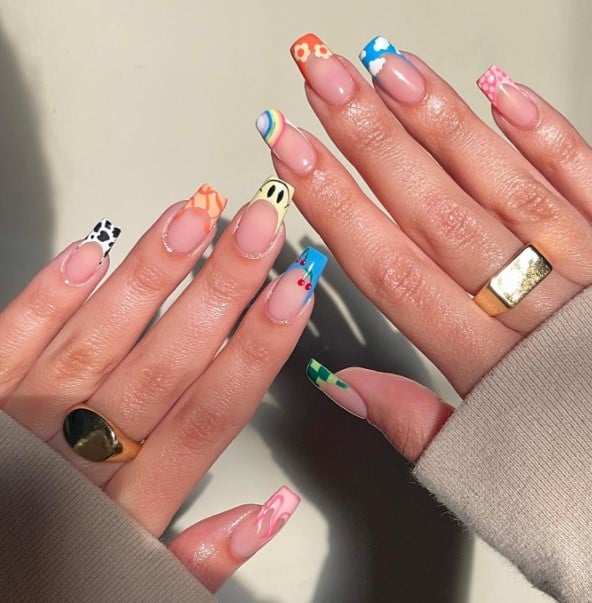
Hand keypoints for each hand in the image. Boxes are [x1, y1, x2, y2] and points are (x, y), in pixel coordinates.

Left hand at [0, 179, 322, 590]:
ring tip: (191, 221)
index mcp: (126, 510)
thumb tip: (272, 510)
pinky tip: (87, 254)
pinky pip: (8, 345)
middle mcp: (77, 463)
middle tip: (257, 230)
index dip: (257, 351)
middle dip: (219, 293)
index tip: (293, 295)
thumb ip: (201, 559)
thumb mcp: (130, 583)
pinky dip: (45, 300)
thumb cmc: (44, 579)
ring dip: (148, 281)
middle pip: (164, 367)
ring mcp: (20, 429)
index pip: (209, 416)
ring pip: (95, 345)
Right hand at [257, 34, 591, 460]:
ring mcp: (590, 273)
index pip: (391, 270)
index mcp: (492, 368)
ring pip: (503, 186)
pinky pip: (588, 180)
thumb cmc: (581, 480)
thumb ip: (412, 423)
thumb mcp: (487, 471)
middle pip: (436, 212)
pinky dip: (546, 133)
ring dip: (441, 123)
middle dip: (370, 141)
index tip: (291, 156)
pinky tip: (500, 90)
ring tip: (386, 69)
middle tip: (321, 81)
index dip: (335, 206)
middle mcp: (537, 311)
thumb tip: (339, 382)